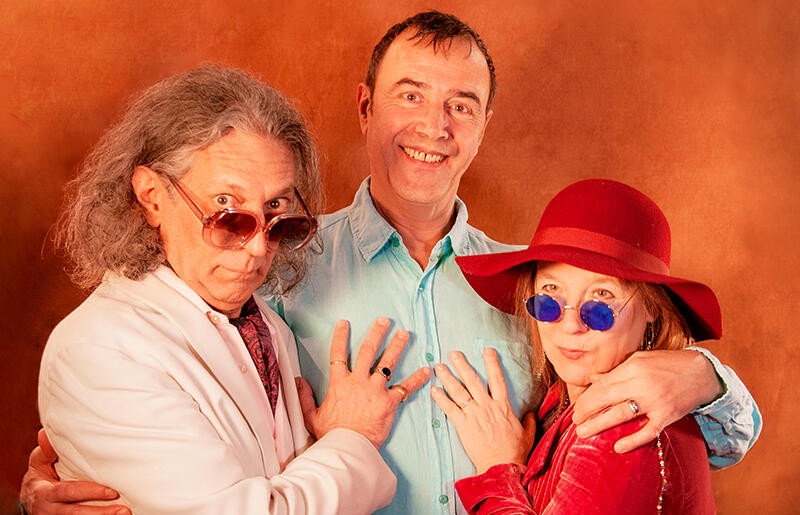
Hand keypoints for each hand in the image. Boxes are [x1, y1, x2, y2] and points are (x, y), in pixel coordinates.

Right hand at [20, 429, 130, 514]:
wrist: (29, 500)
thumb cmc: (40, 476)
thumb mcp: (38, 463)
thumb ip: (45, 451)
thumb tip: (44, 434)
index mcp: (45, 492)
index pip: (68, 492)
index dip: (90, 492)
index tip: (112, 492)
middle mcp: (50, 509)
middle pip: (77, 513)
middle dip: (101, 512)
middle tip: (123, 510)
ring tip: (124, 513)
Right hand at [298, 318, 429, 447]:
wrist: (347, 448)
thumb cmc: (330, 434)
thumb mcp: (311, 416)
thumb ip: (305, 397)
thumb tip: (297, 381)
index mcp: (339, 383)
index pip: (338, 354)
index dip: (340, 337)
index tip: (344, 323)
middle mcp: (358, 382)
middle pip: (368, 351)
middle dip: (377, 333)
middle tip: (384, 321)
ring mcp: (375, 390)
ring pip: (387, 363)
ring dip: (397, 347)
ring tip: (404, 334)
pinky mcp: (389, 402)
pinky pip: (405, 388)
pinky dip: (417, 379)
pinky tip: (426, 370)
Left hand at [431, 348, 536, 473]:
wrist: (501, 468)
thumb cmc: (514, 453)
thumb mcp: (528, 435)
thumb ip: (529, 421)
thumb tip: (532, 413)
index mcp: (503, 406)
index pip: (497, 379)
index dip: (492, 363)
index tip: (486, 350)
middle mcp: (487, 406)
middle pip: (473, 381)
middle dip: (463, 365)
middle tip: (453, 353)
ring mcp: (474, 415)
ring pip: (460, 392)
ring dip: (448, 378)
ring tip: (439, 367)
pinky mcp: (463, 426)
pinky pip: (451, 409)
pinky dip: (442, 399)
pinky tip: (434, 390)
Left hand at [573, 349, 721, 452]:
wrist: (702, 373)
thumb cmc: (668, 364)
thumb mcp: (640, 359)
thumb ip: (616, 370)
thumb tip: (593, 378)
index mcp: (633, 367)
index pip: (603, 384)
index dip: (587, 397)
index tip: (576, 407)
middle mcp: (642, 384)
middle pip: (607, 398)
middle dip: (587, 411)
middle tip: (575, 421)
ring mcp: (655, 401)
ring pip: (621, 415)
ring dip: (599, 424)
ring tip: (583, 432)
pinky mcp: (667, 416)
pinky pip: (648, 431)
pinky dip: (632, 441)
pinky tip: (617, 447)